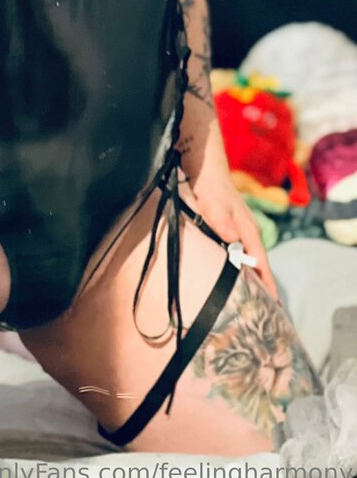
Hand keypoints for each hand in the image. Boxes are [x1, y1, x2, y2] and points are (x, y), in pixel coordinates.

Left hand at [187, 166, 279, 301]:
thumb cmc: (211, 186)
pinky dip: (237, 264)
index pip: (261, 261)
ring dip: (248, 275)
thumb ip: (223, 222)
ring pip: (246, 257)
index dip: (267, 283)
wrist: (204, 167)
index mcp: (248, 229)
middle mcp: (247, 231)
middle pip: (257, 263)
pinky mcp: (228, 226)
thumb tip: (235, 242)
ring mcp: (238, 228)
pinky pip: (236, 251)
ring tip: (247, 298)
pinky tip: (229, 273)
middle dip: (261, 285)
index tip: (274, 304)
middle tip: (260, 310)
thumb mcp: (215, 205)